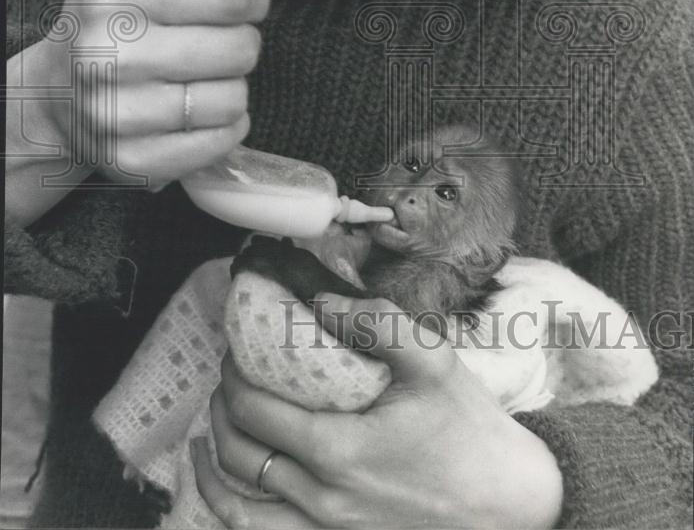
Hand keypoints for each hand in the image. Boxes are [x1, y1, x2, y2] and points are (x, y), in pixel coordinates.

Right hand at [9, 0, 269, 224]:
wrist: (56, 94)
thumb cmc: (106, 12)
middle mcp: (106, 55)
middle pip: (239, 49)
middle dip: (242, 40)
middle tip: (219, 39)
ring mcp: (116, 115)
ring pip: (234, 98)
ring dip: (233, 83)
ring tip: (205, 74)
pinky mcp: (133, 162)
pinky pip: (222, 140)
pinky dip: (226, 123)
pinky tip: (201, 108)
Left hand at [194, 294, 563, 528]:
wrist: (515, 506)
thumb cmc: (471, 431)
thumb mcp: (434, 361)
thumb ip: (377, 322)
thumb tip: (320, 300)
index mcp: (340, 450)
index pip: (256, 410)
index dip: (233, 376)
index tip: (234, 351)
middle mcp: (324, 501)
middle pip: (240, 455)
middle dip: (222, 410)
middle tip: (226, 379)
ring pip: (239, 509)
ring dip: (214, 468)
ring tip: (208, 437)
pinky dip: (234, 515)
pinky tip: (232, 493)